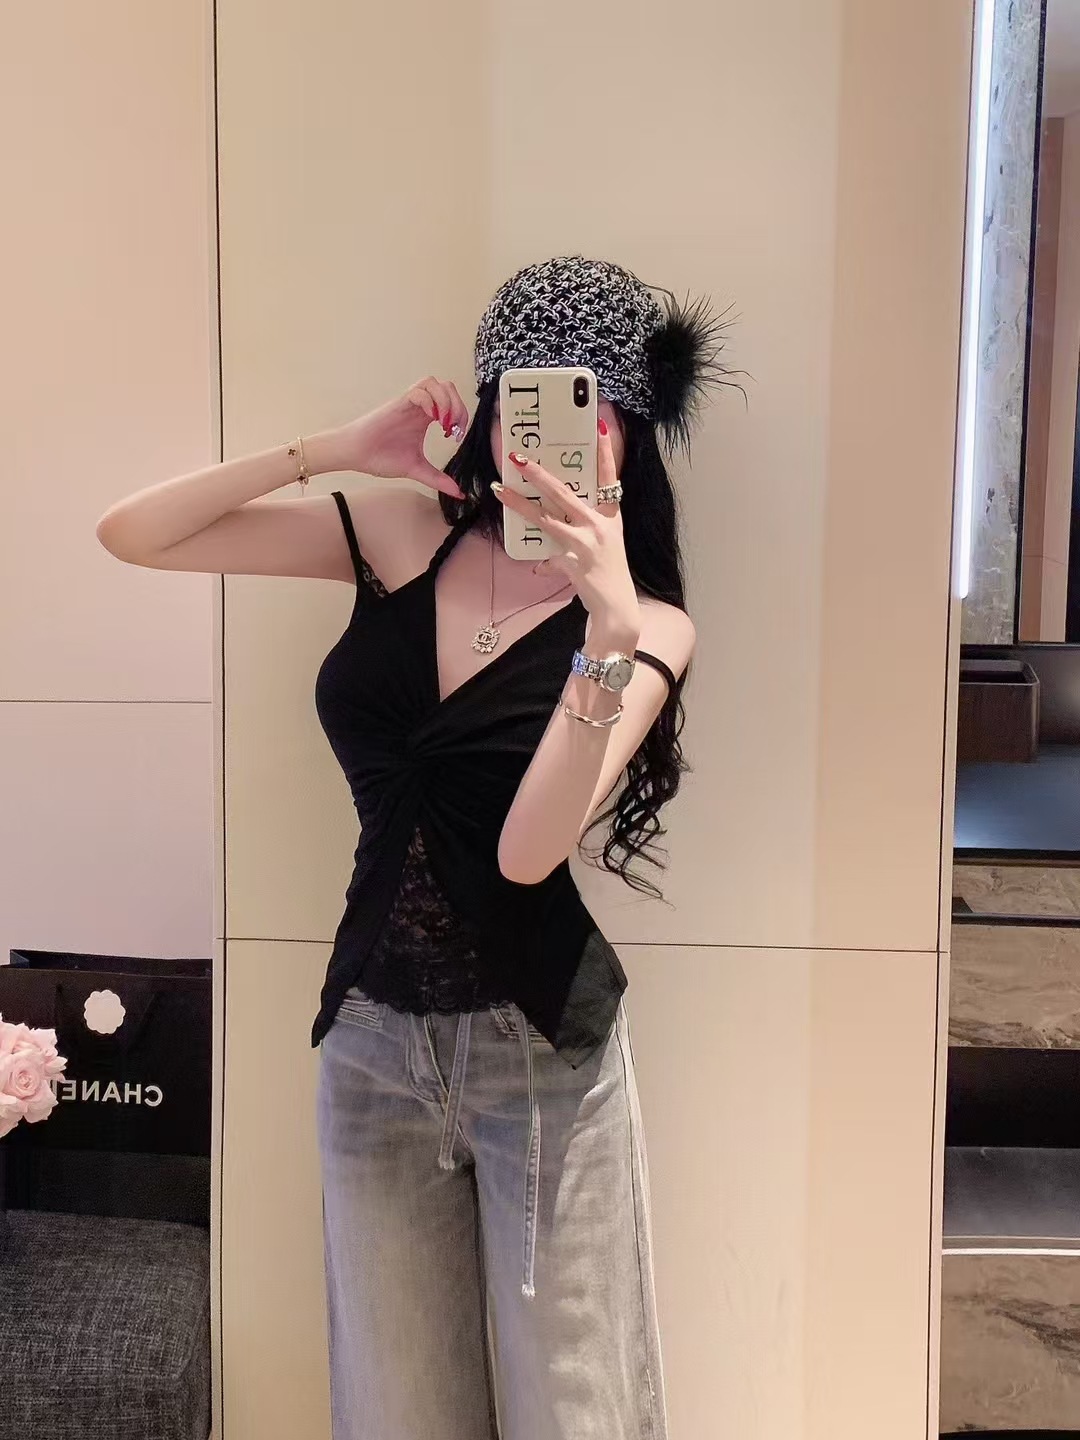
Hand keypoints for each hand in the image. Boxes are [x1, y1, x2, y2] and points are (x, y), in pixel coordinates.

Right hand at [335, 378, 468, 497]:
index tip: (457, 436)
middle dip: (458, 405)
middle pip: (447, 387)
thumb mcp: (418, 469)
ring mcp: (408, 404)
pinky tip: (431, 420)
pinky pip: (418, 391)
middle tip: (454, 428)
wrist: (357, 455)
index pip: (452, 403)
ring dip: (445, 400)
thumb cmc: (381, 457)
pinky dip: (430, 402)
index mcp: (425, 418)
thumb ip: (438, 479)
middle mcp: (419, 407)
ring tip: (443, 422)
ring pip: (433, 383)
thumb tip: (459, 493)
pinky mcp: (397, 405)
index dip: (462, 416)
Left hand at [492, 420, 640, 646]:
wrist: (618, 608)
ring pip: (546, 519)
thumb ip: (579, 537)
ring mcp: (586, 544)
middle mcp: (599, 526)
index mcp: (610, 518)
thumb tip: (548, 548)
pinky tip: (538, 569)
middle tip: (520, 458)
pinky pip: (549, 559)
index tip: (599, 428)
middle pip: (564, 493)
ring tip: (500, 490)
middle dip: (540, 474)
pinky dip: (543, 565)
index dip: (605, 454)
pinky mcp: (574, 563)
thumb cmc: (610, 576)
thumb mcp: (604, 548)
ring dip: (521, 504)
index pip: (609, 479)